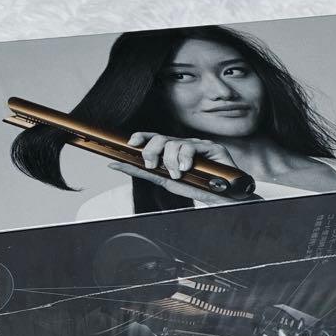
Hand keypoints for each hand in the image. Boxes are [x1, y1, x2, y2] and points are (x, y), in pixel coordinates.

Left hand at [111, 132, 245, 205]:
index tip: (132, 142)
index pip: (154, 137)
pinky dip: (185, 157)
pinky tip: (187, 168)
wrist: (220, 198)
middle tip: (154, 166)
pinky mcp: (211, 146)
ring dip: (171, 161)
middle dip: (152, 151)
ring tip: (178, 174)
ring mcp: (197, 144)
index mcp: (172, 151)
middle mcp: (183, 145)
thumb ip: (141, 171)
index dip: (142, 136)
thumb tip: (115, 163)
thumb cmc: (194, 188)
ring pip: (174, 142)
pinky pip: (191, 145)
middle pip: (161, 138)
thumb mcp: (163, 180)